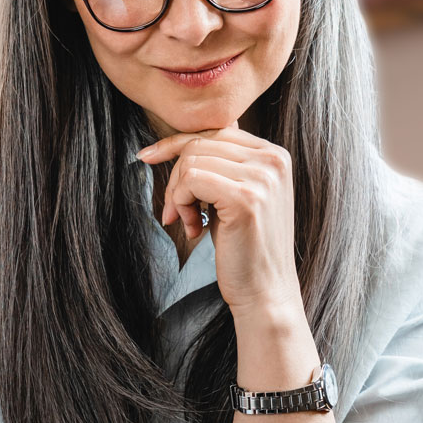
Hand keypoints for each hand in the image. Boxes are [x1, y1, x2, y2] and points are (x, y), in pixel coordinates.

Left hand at [137, 126, 304, 320]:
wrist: (265, 290)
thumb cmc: (245, 246)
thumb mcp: (236, 195)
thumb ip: (224, 165)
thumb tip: (190, 138)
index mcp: (275, 154)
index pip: (215, 131)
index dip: (177, 144)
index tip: (147, 156)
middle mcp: (273, 159)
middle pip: (199, 143)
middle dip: (175, 178)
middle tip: (174, 212)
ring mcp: (262, 177)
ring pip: (191, 161)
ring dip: (177, 195)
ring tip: (188, 223)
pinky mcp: (246, 198)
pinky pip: (191, 179)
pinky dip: (180, 203)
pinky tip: (192, 228)